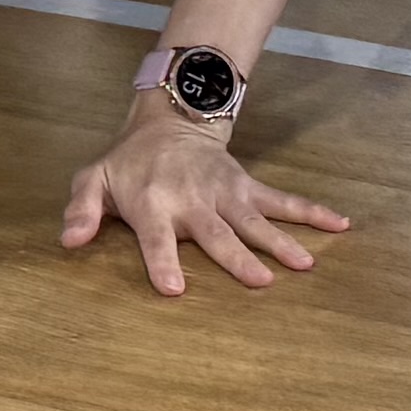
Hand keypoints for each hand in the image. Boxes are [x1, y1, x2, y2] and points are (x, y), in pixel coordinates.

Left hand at [64, 95, 350, 295]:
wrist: (170, 121)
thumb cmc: (128, 163)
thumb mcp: (93, 179)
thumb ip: (82, 210)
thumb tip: (70, 240)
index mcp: (153, 205)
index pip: (156, 239)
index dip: (163, 263)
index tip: (174, 290)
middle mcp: (193, 201)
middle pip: (217, 234)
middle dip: (237, 258)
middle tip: (260, 283)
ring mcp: (226, 194)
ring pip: (256, 221)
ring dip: (281, 242)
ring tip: (305, 265)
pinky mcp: (247, 188)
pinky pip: (283, 201)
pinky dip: (312, 212)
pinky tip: (340, 224)